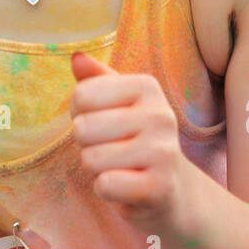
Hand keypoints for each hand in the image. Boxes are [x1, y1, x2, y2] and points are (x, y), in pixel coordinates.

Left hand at [69, 52, 193, 230]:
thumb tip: (76, 58)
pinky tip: (126, 187)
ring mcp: (163, 152)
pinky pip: (105, 185)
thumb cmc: (134, 140)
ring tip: (120, 167)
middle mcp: (160, 114)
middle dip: (87, 145)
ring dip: (97, 169)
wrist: (172, 189)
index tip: (103, 124)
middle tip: (111, 150)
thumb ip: (95, 80)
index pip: (81, 95)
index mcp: (147, 87)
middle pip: (83, 128)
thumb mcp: (118, 105)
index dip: (80, 115)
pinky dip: (106, 191)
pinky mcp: (160, 187)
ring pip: (91, 159)